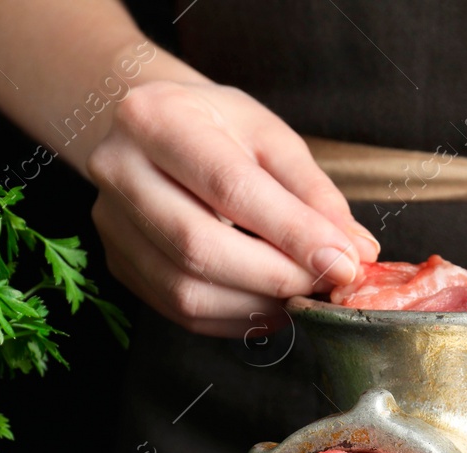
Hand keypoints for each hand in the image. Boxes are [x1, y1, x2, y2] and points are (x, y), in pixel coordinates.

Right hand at [86, 78, 378, 336]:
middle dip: (275, 276)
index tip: (343, 262)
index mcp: (157, 119)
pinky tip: (268, 304)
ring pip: (186, 290)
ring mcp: (111, 223)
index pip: (229, 187)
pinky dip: (235, 318)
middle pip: (199, 246)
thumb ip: (313, 192)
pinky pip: (180, 311)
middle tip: (326, 284)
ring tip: (301, 295)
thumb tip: (355, 250)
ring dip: (257, 305)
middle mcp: (120, 171)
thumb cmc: (216, 128)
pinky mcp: (118, 264)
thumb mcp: (270, 136)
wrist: (154, 130)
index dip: (292, 233)